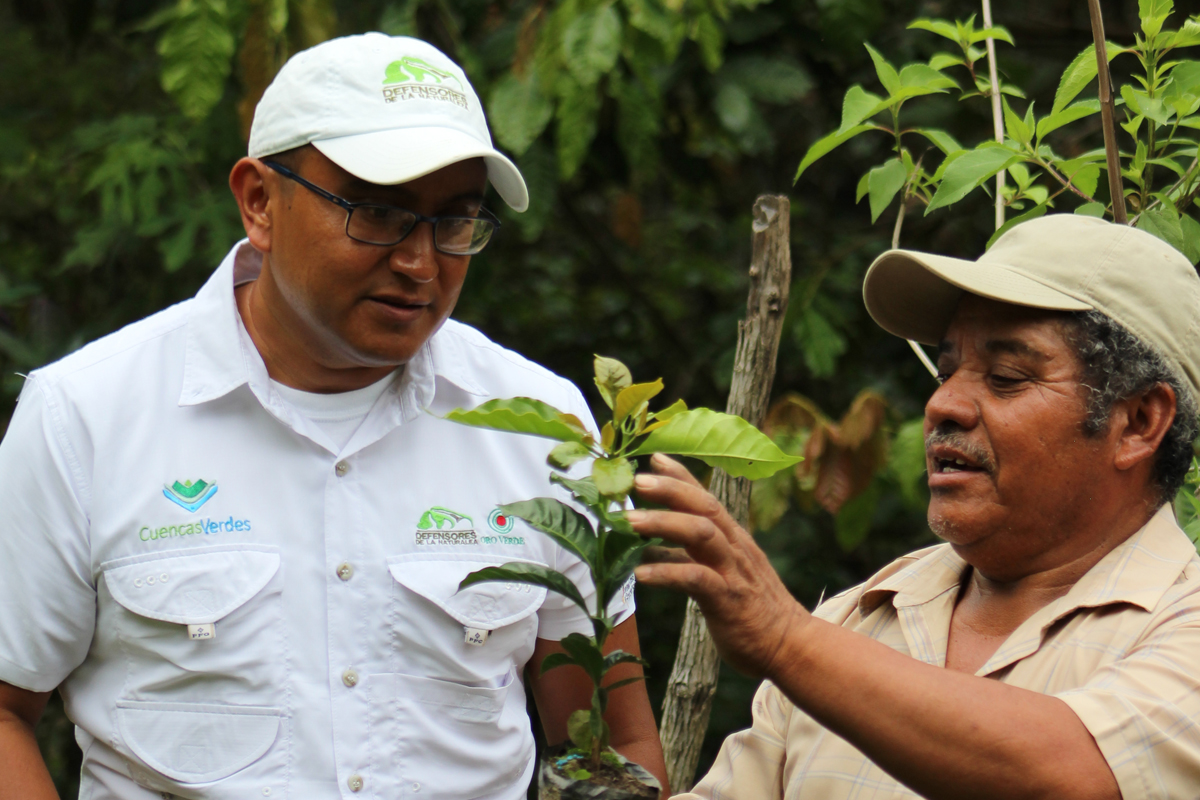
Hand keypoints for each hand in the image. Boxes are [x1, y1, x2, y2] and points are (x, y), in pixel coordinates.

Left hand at [629, 454, 809, 679]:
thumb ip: (688, 558)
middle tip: (636, 481)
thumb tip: (647, 550)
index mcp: (732, 539)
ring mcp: (733, 571)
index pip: (705, 498)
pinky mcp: (729, 600)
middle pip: (703, 506)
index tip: (654, 458)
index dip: (681, 476)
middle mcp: (734, 547)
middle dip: (670, 489)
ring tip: (629, 522)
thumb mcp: (719, 576)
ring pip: (700, 533)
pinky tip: (640, 574)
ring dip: (663, 523)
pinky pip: (695, 579)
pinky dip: (666, 573)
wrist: (791, 647)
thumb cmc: (750, 613)